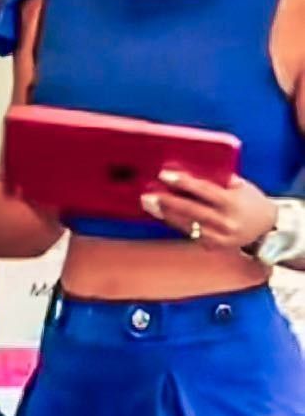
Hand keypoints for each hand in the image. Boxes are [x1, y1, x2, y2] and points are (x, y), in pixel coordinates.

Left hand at [139, 170, 275, 250]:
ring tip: (149, 204)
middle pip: (190, 210)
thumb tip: (192, 168)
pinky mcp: (213, 246)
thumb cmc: (252, 201)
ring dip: (166, 214)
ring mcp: (218, 237)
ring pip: (186, 224)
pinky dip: (176, 224)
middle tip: (148, 195)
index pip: (203, 190)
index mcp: (232, 203)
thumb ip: (219, 179)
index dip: (183, 182)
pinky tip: (164, 215)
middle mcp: (225, 222)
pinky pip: (190, 233)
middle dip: (167, 202)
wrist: (267, 229)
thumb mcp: (240, 186)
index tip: (165, 175)